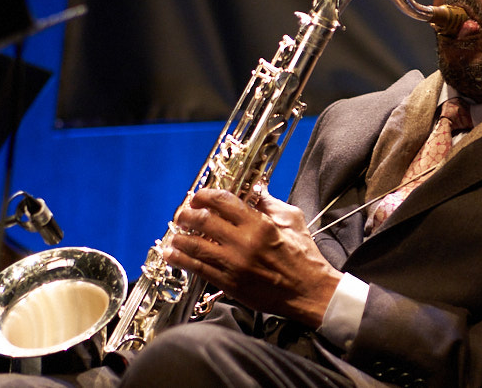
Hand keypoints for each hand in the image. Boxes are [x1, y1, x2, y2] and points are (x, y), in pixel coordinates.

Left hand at [164, 188, 342, 327]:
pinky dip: (181, 261)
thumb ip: (270, 204)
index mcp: (259, 225)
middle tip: (182, 214)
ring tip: (174, 233)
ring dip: (179, 237)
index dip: (205, 196)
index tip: (197, 196)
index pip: (223, 202)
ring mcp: (234, 265)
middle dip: (187, 214)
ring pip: (195, 246)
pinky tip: (172, 254)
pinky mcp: (229, 284)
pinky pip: (199, 270)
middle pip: (203, 222)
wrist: (309, 291)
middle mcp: (243, 243)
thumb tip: (255, 190)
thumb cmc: (304, 256)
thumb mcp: (293, 221)